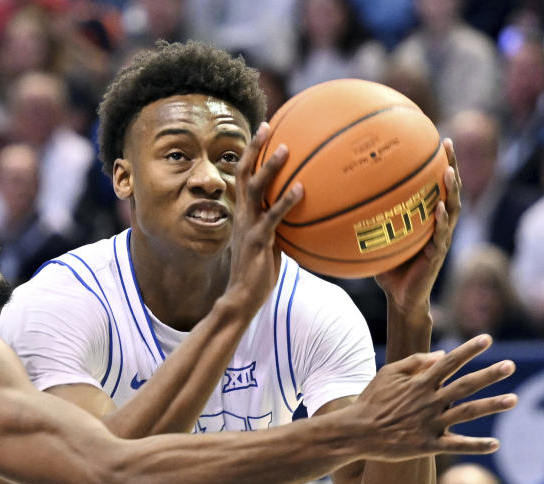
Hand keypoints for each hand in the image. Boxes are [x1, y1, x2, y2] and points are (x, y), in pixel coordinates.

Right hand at [225, 122, 303, 312]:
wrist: (241, 297)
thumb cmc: (258, 271)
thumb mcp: (269, 241)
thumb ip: (279, 223)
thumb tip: (301, 212)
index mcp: (244, 212)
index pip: (243, 175)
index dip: (251, 151)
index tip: (264, 129)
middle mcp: (243, 214)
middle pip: (243, 173)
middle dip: (254, 148)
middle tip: (268, 126)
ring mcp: (248, 226)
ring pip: (255, 189)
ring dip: (270, 167)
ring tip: (286, 149)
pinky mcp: (258, 241)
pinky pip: (272, 217)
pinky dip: (286, 201)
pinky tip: (301, 189)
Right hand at [352, 334, 516, 459]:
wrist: (357, 432)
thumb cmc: (372, 400)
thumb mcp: (388, 373)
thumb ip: (415, 362)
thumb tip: (441, 355)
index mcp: (420, 383)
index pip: (449, 362)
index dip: (469, 349)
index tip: (488, 338)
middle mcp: (429, 401)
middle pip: (465, 385)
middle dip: (489, 374)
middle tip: (510, 366)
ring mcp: (430, 423)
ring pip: (467, 413)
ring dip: (492, 405)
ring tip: (514, 399)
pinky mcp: (428, 445)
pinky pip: (456, 445)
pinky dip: (476, 445)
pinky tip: (495, 444)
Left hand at [375, 139, 461, 312]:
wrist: (401, 298)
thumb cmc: (388, 268)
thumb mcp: (376, 239)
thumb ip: (366, 222)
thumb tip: (338, 203)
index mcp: (427, 219)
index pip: (435, 185)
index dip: (437, 163)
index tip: (435, 139)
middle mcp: (438, 225)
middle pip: (450, 190)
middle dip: (451, 166)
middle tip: (447, 144)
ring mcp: (441, 239)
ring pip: (452, 209)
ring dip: (451, 190)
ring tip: (448, 172)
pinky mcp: (437, 255)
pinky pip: (441, 235)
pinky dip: (439, 221)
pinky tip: (437, 208)